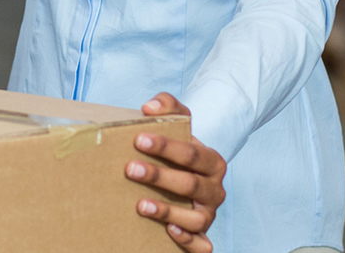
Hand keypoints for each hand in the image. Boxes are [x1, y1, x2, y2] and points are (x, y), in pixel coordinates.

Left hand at [127, 94, 227, 251]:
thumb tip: (149, 107)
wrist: (190, 175)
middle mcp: (215, 190)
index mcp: (212, 162)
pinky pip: (201, 244)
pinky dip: (187, 240)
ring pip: (195, 218)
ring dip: (168, 212)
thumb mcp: (179, 123)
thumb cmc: (179, 152)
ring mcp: (209, 215)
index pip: (191, 153)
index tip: (139, 139)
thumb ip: (167, 106)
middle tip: (130, 168)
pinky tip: (168, 231)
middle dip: (159, 176)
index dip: (166, 147)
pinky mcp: (202, 236)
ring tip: (141, 205)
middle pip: (190, 184)